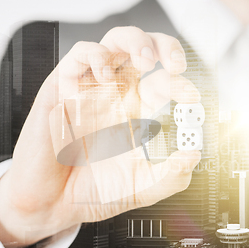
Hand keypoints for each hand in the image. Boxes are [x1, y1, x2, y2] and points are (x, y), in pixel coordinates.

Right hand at [0, 27, 200, 247]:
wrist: (55, 206)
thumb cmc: (94, 192)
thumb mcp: (142, 188)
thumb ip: (171, 176)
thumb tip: (194, 154)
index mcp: (136, 113)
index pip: (164, 83)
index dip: (182, 84)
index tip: (191, 99)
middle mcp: (116, 96)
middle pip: (145, 51)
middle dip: (166, 47)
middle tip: (176, 65)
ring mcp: (91, 90)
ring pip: (114, 42)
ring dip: (135, 41)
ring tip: (146, 61)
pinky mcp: (63, 90)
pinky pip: (78, 56)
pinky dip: (95, 55)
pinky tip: (105, 72)